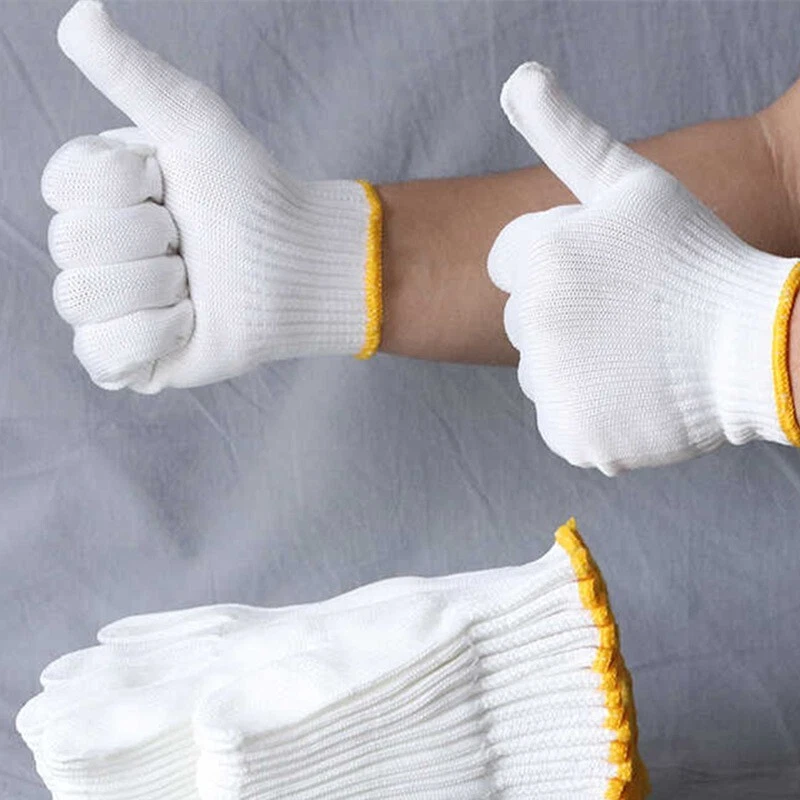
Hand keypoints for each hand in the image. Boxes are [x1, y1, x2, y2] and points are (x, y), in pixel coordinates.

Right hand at [42, 0, 380, 392]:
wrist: (298, 265)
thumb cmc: (250, 192)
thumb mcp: (192, 121)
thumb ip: (133, 72)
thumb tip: (79, 14)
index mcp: (93, 194)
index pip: (62, 186)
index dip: (127, 186)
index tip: (172, 186)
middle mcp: (91, 251)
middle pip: (71, 246)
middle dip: (151, 239)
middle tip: (192, 243)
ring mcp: (108, 308)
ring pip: (84, 300)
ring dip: (158, 286)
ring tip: (195, 282)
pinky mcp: (130, 359)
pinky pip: (103, 356)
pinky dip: (155, 335)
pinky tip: (191, 321)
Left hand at [488, 62, 799, 474]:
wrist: (758, 345)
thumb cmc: (696, 256)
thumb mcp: (633, 184)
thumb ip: (567, 132)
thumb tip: (517, 76)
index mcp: (539, 253)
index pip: (509, 262)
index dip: (559, 264)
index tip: (606, 271)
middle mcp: (534, 318)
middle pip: (523, 320)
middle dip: (564, 316)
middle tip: (628, 315)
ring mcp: (556, 383)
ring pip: (540, 374)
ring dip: (577, 369)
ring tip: (634, 355)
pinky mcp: (576, 436)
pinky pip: (561, 423)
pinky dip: (590, 416)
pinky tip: (632, 394)